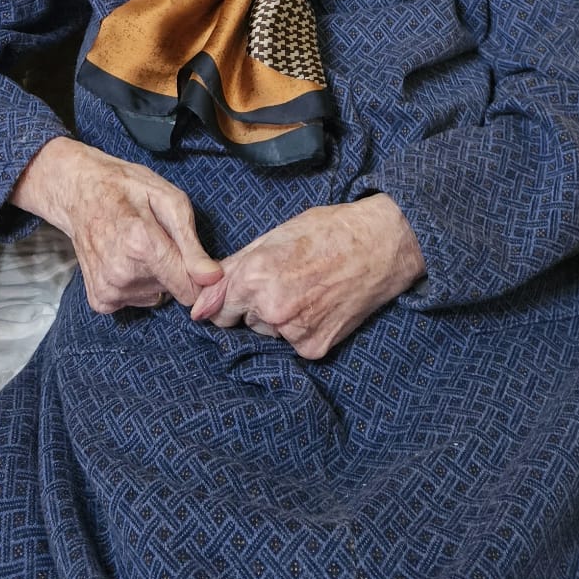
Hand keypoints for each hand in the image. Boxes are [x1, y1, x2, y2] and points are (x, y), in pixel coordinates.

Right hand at [11, 136, 220, 313]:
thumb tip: (213, 278)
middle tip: (155, 238)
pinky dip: (136, 284)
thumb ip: (191, 243)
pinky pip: (137, 301)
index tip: (194, 258)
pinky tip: (124, 259)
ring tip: (136, 246)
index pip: (190, 289)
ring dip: (153, 276)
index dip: (198, 275)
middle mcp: (121, 274)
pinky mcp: (100, 301)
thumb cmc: (126, 188)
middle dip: (173, 268)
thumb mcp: (168, 199)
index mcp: (141, 245)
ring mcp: (108, 290)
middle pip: (174, 291)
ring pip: (156, 296)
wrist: (79, 192)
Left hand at [191, 195, 425, 358]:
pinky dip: (302, 329)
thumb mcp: (272, 237)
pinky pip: (292, 343)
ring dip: (279, 318)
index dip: (227, 299)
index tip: (239, 293)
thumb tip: (198, 306)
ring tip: (308, 288)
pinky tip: (320, 304)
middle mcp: (270, 308)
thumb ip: (231, 270)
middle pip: (244, 319)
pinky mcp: (314, 348)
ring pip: (268, 332)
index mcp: (254, 276)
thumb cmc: (327, 231)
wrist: (380, 244)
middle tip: (288, 279)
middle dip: (256, 304)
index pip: (216, 308)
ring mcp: (293, 331)